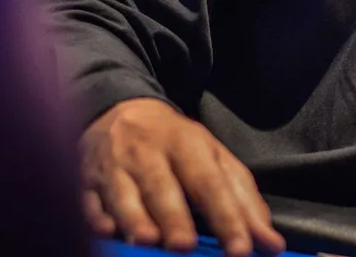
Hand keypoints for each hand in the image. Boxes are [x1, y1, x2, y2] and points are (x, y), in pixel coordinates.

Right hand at [80, 97, 284, 256]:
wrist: (121, 112)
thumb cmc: (177, 146)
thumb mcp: (214, 158)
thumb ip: (243, 199)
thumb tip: (271, 243)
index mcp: (189, 144)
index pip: (211, 183)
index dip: (227, 216)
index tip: (241, 248)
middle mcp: (150, 153)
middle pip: (164, 187)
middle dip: (175, 218)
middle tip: (186, 247)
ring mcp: (115, 166)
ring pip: (123, 194)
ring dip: (135, 218)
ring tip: (147, 241)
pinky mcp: (85, 180)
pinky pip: (88, 200)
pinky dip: (96, 216)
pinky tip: (105, 231)